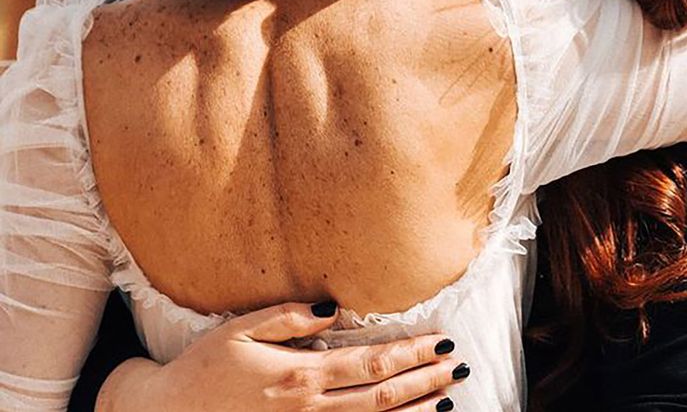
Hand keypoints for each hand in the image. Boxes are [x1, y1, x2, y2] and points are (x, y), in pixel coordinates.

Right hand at [97, 300, 467, 410]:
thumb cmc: (204, 367)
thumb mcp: (242, 329)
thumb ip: (290, 317)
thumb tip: (335, 308)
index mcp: (301, 374)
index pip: (371, 361)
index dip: (410, 352)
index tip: (440, 341)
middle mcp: (310, 410)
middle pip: (382, 396)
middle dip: (425, 380)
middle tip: (458, 366)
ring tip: (446, 399)